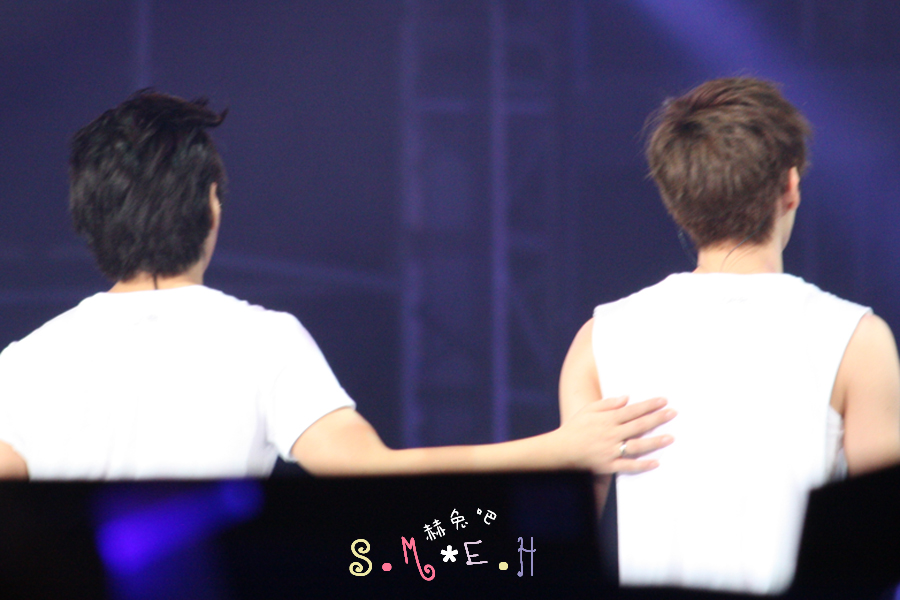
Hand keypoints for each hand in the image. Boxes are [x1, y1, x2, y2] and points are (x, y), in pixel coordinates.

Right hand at [554, 395, 674, 474]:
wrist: (561, 449)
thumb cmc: (575, 427)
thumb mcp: (589, 410)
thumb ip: (608, 403)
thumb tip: (627, 398)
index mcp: (607, 419)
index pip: (633, 410)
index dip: (649, 405)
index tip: (664, 401)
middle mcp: (611, 434)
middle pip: (639, 425)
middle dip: (658, 418)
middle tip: (674, 413)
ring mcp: (611, 450)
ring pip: (637, 445)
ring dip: (655, 441)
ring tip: (671, 437)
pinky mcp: (608, 465)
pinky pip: (628, 466)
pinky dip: (642, 465)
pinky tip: (656, 463)